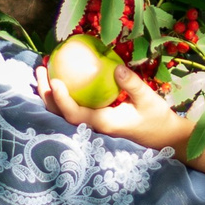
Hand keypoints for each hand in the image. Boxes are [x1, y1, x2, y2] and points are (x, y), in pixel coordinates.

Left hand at [38, 60, 193, 155]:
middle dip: (46, 94)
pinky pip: (73, 108)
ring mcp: (93, 125)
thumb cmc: (156, 118)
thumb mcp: (148, 99)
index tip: (54, 81)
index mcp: (103, 123)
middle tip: (40, 68)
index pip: (74, 114)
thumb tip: (117, 67)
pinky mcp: (95, 121)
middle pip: (61, 114)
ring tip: (44, 71)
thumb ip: (132, 84)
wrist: (163, 136)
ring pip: (64, 112)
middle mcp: (93, 127)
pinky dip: (62, 95)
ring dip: (50, 94)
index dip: (61, 100)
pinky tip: (61, 77)